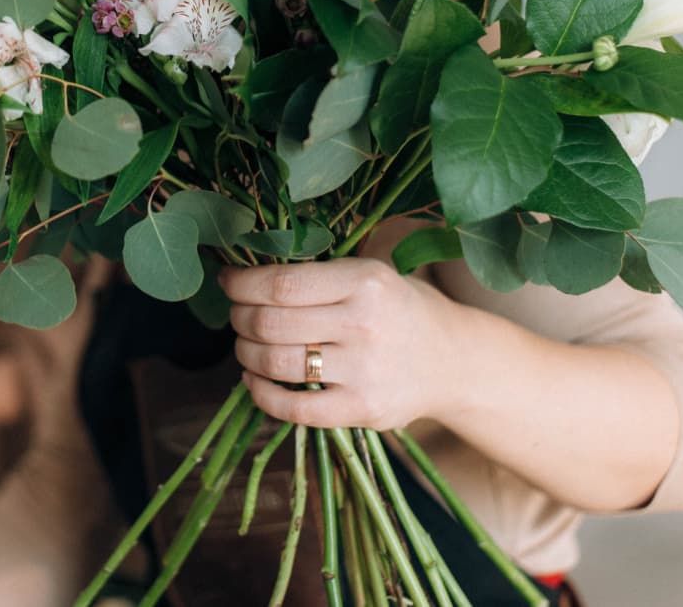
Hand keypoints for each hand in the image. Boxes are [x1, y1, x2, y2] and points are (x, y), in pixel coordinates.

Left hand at [221, 258, 462, 429]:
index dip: (242, 284)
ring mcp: (364, 370)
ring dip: (245, 353)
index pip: (282, 283)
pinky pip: (293, 407)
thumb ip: (318, 275)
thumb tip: (245, 273)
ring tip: (246, 346)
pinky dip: (260, 394)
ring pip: (275, 362)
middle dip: (239, 318)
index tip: (228, 283)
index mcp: (364, 281)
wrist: (454, 360)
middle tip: (236, 316)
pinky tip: (254, 381)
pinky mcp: (363, 409)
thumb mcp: (370, 275)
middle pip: (271, 323)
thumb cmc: (399, 309)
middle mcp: (364, 323)